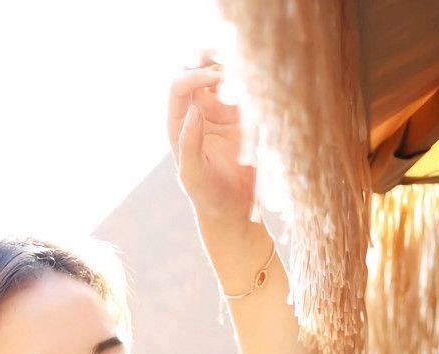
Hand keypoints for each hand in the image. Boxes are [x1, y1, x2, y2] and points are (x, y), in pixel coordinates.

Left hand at [167, 47, 257, 230]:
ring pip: (222, 73)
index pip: (180, 84)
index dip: (195, 75)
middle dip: (209, 58)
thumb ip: (190, 143)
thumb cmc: (208, 195)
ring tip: (246, 68)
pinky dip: (250, 80)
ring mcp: (221, 110)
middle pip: (196, 69)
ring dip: (232, 65)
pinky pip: (245, 88)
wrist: (234, 209)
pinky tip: (258, 83)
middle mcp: (198, 110)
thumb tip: (194, 109)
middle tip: (228, 60)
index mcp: (179, 122)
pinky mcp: (243, 115)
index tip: (214, 77)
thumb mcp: (194, 173)